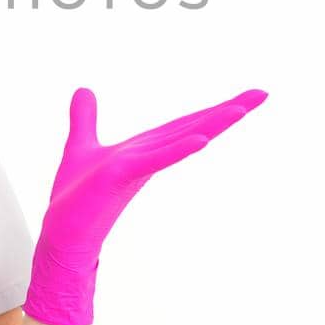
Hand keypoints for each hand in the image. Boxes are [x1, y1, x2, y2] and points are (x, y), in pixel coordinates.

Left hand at [22, 86, 268, 324]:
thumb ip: (86, 119)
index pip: (186, 123)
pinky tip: (201, 140)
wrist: (61, 234)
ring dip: (212, 124)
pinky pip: (156, 160)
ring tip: (241, 108)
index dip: (216, 108)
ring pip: (182, 140)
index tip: (248, 96)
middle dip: (228, 110)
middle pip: (195, 127)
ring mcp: (138, 166)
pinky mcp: (121, 176)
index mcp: (146, 147)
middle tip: (263, 93)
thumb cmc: (75, 198)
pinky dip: (178, 149)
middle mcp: (150, 155)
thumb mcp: (81, 146)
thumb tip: (83, 90)